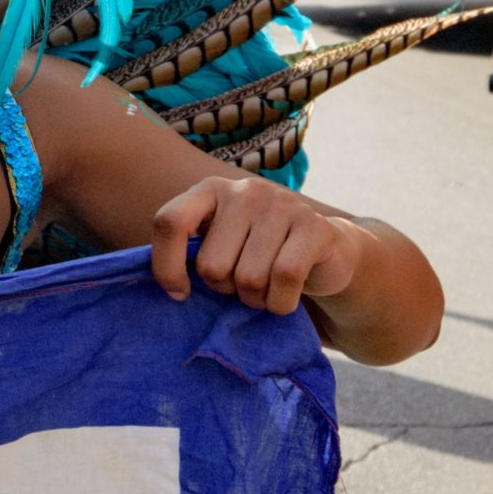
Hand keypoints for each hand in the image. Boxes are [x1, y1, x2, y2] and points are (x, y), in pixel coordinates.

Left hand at [150, 176, 364, 316]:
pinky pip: (285, 278)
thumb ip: (190, 255)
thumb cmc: (258, 254)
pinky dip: (280, 303)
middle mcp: (245, 190)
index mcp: (210, 190)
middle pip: (211, 265)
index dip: (166, 266)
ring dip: (255, 300)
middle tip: (242, 283)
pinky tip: (284, 298)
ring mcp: (282, 203)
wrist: (326, 251)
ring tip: (265, 289)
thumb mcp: (219, 246)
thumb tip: (172, 290)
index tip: (180, 293)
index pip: (170, 222)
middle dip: (225, 289)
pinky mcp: (316, 226)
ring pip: (249, 278)